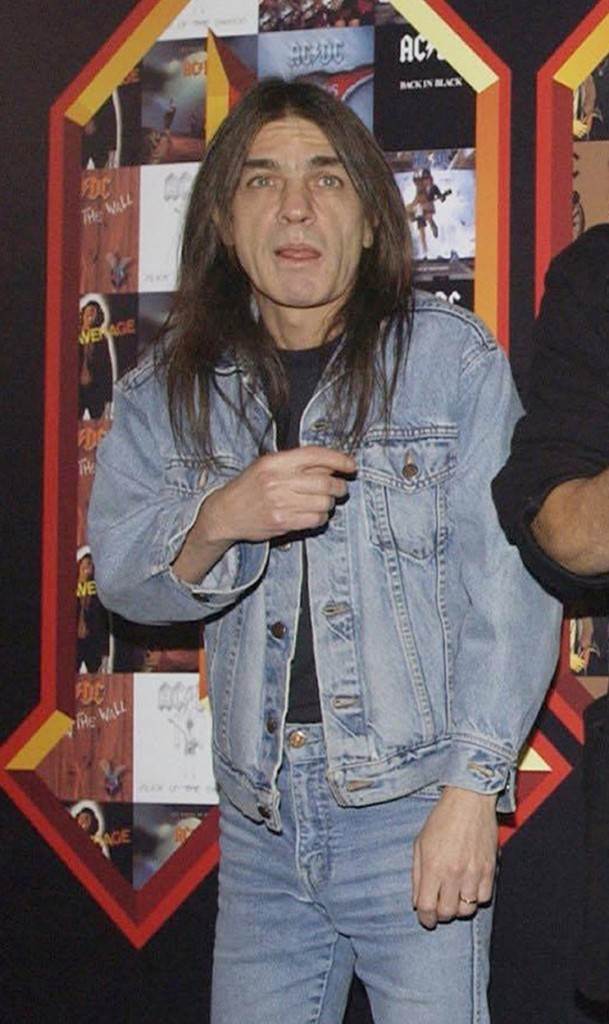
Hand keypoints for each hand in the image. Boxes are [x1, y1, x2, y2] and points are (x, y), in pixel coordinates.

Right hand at [172, 446, 355, 583]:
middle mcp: (278, 481)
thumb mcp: (268, 466)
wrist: (226, 513)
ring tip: (324, 502)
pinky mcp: (282, 522)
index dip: (338, 459)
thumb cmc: (250, 487)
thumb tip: (332, 466)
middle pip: (324, 482)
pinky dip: (321, 517)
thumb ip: (297, 464)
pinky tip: (314, 514)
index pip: (315, 455)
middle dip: (339, 486)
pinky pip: (315, 520)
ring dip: (330, 503)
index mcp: (275, 462)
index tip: (351, 465)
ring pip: (323, 502)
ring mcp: (280, 503)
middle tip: (341, 488)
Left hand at [412, 786, 497, 928]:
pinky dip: (475, 898)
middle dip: (441, 914)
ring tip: (454, 896)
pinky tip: (469, 887)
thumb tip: (418, 902)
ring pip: (467, 910)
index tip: (426, 918)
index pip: (427, 907)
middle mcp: (453, 873)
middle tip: (439, 906)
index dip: (425, 918)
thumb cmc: (441, 819)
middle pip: (447, 913)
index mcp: (433, 866)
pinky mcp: (490, 870)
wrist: (469, 801)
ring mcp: (474, 872)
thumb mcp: (420, 844)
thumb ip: (417, 875)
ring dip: (458, 907)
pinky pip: (484, 898)